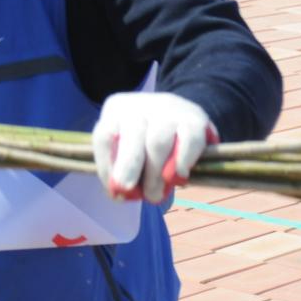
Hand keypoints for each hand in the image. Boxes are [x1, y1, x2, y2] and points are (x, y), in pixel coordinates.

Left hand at [92, 91, 216, 201]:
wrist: (182, 115)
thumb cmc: (147, 138)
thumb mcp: (129, 146)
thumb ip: (122, 167)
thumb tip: (120, 195)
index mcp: (116, 110)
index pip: (105, 136)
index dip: (108, 164)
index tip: (116, 188)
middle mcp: (140, 105)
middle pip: (132, 136)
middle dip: (129, 166)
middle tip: (129, 191)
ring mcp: (168, 109)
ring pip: (158, 142)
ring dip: (155, 173)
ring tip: (154, 194)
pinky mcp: (194, 118)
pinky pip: (189, 141)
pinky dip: (182, 161)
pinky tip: (179, 177)